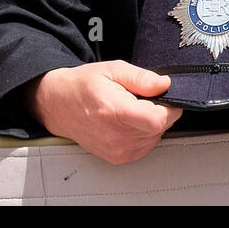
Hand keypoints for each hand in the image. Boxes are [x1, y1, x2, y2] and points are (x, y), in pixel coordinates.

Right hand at [27, 61, 182, 164]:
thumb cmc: (83, 85)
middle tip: (145, 99)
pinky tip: (132, 122)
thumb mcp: (113, 69)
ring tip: (134, 109)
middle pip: (159, 129)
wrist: (58, 104)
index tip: (165, 97)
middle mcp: (115, 136)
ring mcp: (116, 150)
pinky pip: (145, 147)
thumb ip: (141, 78)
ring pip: (154, 139)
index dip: (169, 107)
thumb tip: (165, 84)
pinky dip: (145, 134)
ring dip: (153, 124)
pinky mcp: (116, 158)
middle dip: (161, 113)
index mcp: (114, 111)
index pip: (157, 120)